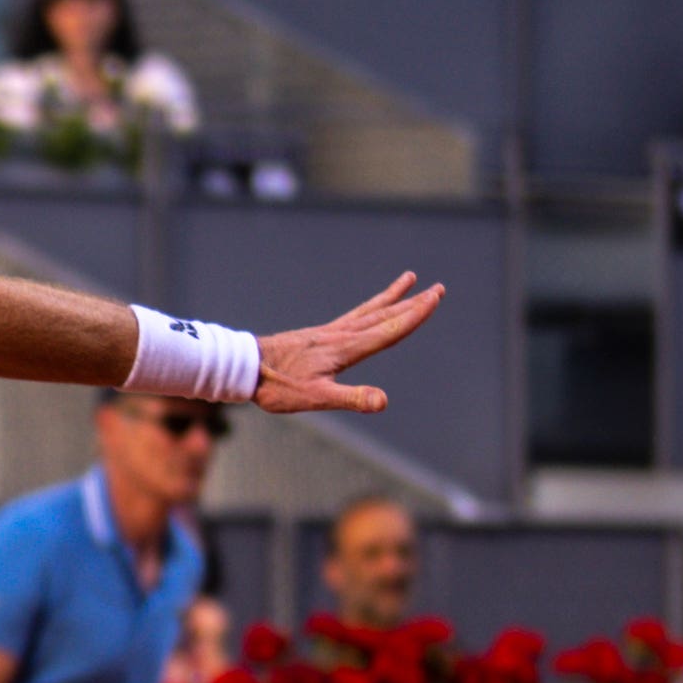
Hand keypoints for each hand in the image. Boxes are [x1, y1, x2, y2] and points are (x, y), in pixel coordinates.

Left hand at [254, 271, 445, 415]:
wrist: (245, 368)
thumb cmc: (278, 386)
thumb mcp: (317, 398)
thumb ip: (352, 398)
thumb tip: (384, 401)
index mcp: (346, 348)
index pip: (389, 330)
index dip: (414, 315)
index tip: (435, 298)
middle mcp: (341, 335)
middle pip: (384, 316)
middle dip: (412, 303)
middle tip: (438, 288)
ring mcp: (329, 333)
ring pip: (369, 311)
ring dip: (392, 299)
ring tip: (408, 280)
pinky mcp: (318, 335)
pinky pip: (352, 317)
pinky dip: (368, 308)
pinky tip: (368, 310)